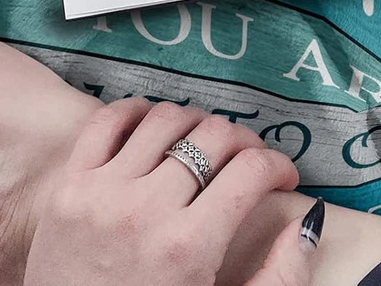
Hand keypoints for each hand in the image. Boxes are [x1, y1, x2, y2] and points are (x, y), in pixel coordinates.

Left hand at [24, 98, 322, 285]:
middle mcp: (144, 211)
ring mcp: (101, 192)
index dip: (279, 166)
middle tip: (249, 161)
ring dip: (196, 123)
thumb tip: (310, 219)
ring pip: (165, 119)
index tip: (283, 178)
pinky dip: (136, 111)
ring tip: (205, 145)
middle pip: (213, 136)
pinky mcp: (69, 185)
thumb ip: (281, 277)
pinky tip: (155, 126)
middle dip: (245, 142)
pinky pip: (107, 120)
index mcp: (188, 249)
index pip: (252, 170)